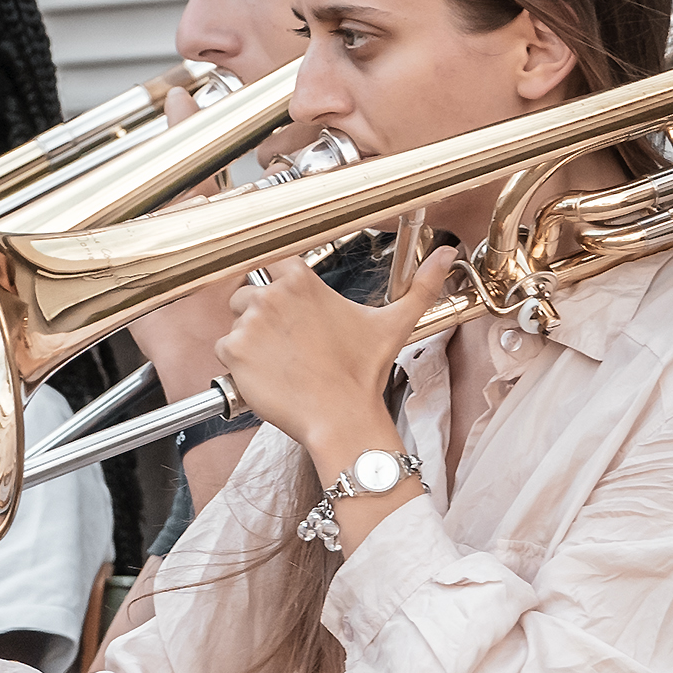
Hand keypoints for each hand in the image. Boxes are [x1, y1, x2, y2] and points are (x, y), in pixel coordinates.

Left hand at [217, 242, 462, 461]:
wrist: (340, 417)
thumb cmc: (362, 373)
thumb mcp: (394, 323)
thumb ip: (420, 286)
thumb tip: (449, 256)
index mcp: (302, 281)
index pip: (271, 262)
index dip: (273, 283)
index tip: (282, 304)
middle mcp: (272, 295)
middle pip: (246, 294)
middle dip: (259, 316)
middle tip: (286, 345)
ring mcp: (249, 323)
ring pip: (234, 323)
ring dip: (248, 340)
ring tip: (280, 362)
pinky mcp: (234, 351)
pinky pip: (223, 349)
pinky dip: (236, 363)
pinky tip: (265, 375)